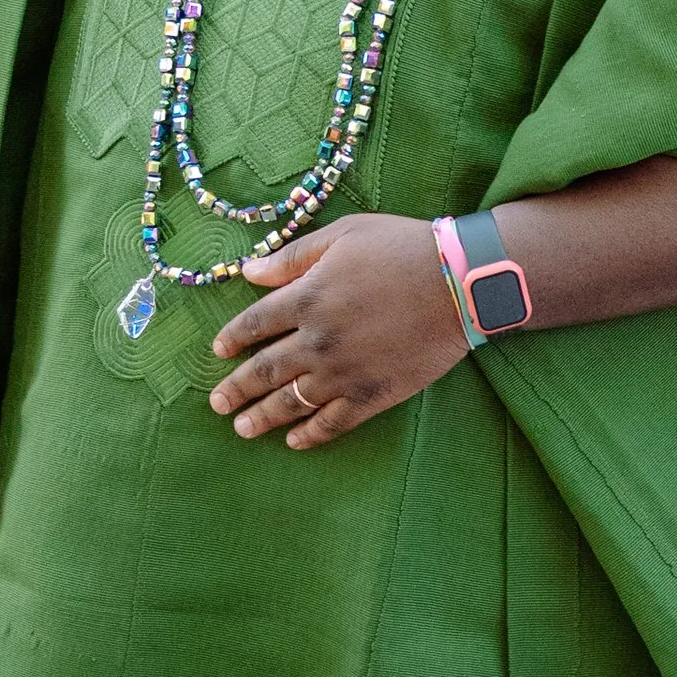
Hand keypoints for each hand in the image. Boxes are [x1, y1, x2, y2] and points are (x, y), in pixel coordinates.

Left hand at [210, 214, 469, 449]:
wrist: (459, 283)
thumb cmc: (402, 248)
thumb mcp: (344, 235)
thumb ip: (292, 256)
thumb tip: (248, 271)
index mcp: (306, 298)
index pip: (254, 324)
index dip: (232, 339)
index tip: (219, 352)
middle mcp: (316, 340)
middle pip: (263, 370)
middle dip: (235, 389)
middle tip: (217, 404)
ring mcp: (343, 372)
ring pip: (290, 403)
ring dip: (262, 417)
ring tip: (242, 428)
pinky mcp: (372, 394)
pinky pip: (332, 423)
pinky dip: (310, 435)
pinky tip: (294, 441)